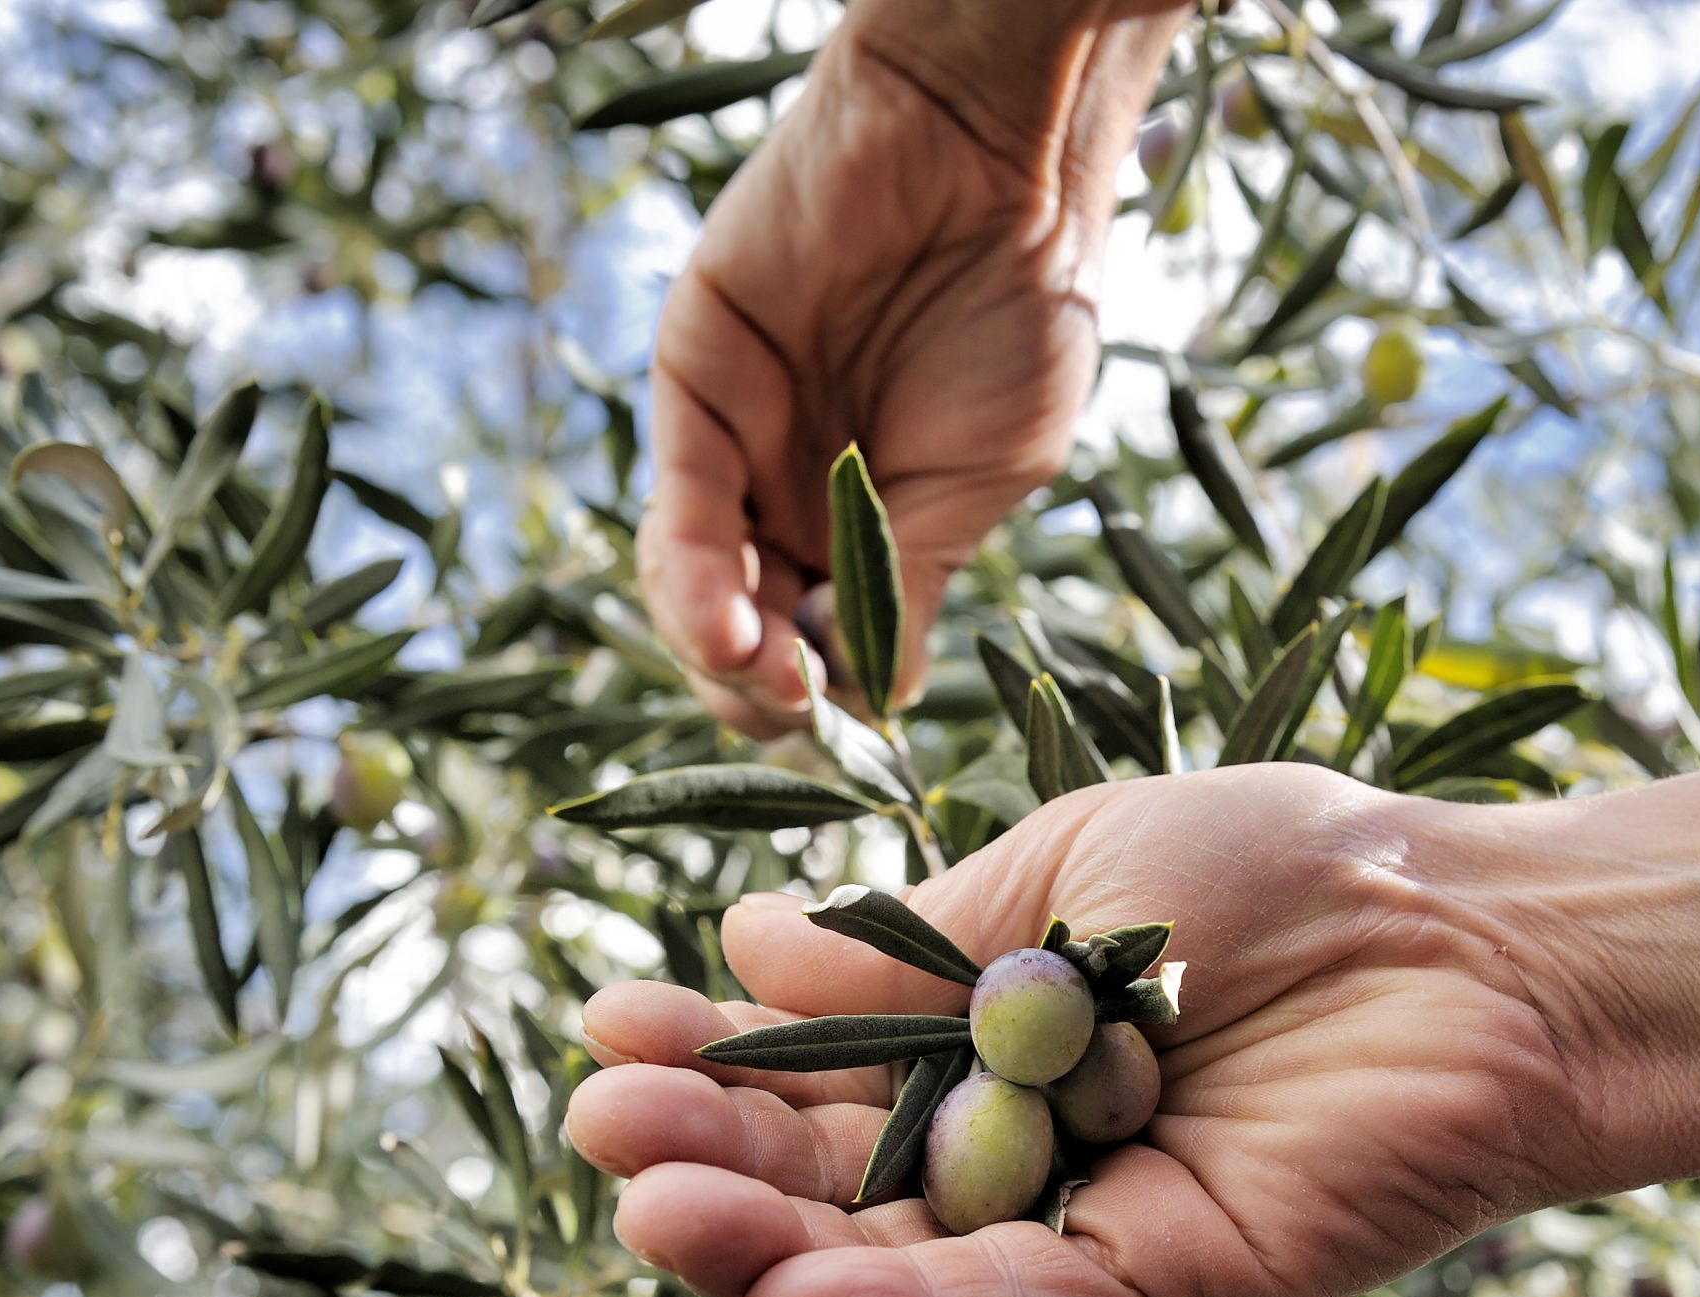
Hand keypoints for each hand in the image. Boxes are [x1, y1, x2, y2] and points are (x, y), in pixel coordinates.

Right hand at [566, 767, 1601, 1296]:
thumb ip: (912, 935)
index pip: (815, 1064)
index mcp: (987, 1034)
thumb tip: (743, 946)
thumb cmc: (1288, 871)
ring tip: (646, 1207)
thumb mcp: (1067, 867)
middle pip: (831, 1174)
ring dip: (764, 1245)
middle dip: (709, 1150)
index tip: (607, 1018)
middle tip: (602, 1121)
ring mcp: (1079, 1219)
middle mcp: (1017, 1139)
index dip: (711, 1051)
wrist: (1477, 938)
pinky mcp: (1156, 1283)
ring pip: (894, 1255)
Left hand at [637, 0, 1188, 734]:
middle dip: (757, 695)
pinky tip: (732, 632)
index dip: (817, 707)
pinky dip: (696, 583)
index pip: (814, 650)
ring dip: (720, 655)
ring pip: (694, 585)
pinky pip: (679, 504)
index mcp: (866, 526)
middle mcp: (789, 492)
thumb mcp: (983, 481)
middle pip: (740, 633)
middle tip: (793, 710)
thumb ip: (912, 585)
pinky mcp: (694, 381)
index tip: (842, 729)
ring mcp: (737, 441)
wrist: (997, 166)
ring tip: (763, 678)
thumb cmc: (1020, 308)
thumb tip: (880, 709)